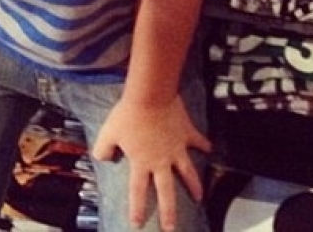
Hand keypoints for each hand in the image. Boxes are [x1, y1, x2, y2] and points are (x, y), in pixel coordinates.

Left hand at [90, 95, 210, 230]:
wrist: (151, 95)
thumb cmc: (128, 114)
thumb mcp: (108, 133)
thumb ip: (102, 150)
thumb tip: (103, 158)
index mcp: (141, 163)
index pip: (138, 192)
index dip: (138, 209)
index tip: (137, 224)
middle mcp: (161, 161)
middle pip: (167, 191)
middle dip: (169, 212)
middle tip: (172, 228)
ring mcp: (177, 148)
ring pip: (188, 172)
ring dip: (194, 185)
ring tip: (199, 198)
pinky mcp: (187, 133)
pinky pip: (198, 141)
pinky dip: (204, 145)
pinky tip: (210, 149)